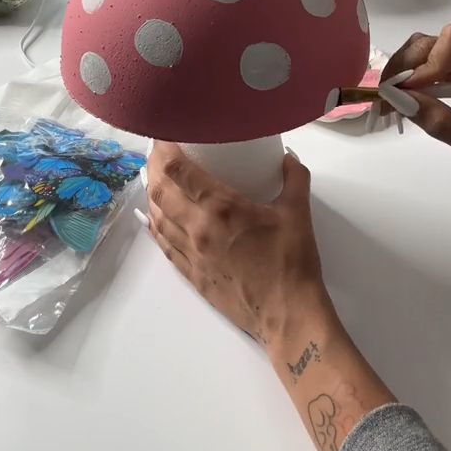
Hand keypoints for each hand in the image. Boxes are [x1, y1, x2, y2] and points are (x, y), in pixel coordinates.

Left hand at [146, 142, 332, 347]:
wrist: (286, 315)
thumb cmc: (292, 261)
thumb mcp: (298, 212)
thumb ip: (294, 178)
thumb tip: (288, 157)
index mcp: (221, 208)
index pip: (180, 172)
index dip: (166, 150)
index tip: (166, 135)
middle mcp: (198, 228)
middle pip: (160, 191)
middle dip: (154, 168)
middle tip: (159, 153)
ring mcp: (191, 254)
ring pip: (158, 218)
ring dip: (153, 196)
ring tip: (157, 180)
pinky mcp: (192, 275)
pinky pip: (164, 245)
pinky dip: (157, 226)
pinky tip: (157, 218)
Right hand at [382, 25, 450, 193]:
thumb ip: (444, 125)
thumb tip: (401, 100)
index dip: (430, 61)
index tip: (411, 91)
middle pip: (438, 42)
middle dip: (408, 66)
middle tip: (386, 98)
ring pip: (429, 52)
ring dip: (405, 73)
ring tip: (388, 102)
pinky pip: (431, 69)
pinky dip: (411, 84)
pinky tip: (400, 102)